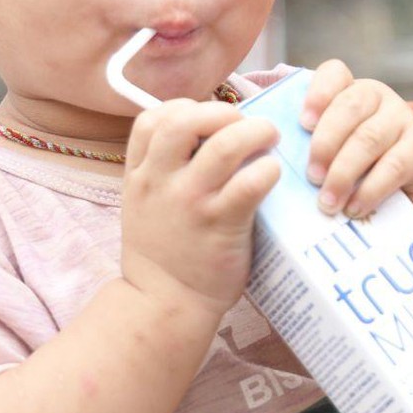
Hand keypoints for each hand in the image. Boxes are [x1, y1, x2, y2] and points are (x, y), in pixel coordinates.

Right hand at [120, 99, 280, 312]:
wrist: (163, 304)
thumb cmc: (163, 252)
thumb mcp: (144, 204)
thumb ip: (162, 169)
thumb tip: (207, 134)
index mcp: (139, 175)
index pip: (151, 119)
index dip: (183, 108)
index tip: (206, 119)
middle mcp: (161, 182)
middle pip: (184, 120)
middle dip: (221, 111)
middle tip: (243, 125)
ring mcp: (191, 202)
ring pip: (224, 145)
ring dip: (255, 132)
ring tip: (270, 138)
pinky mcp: (222, 224)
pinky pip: (250, 183)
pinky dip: (268, 170)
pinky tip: (273, 174)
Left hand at [300, 61, 412, 226]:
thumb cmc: (365, 167)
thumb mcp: (341, 149)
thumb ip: (316, 145)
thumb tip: (278, 162)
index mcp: (352, 90)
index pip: (335, 73)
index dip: (317, 94)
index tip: (303, 124)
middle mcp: (379, 97)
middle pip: (349, 107)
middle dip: (325, 143)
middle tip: (311, 177)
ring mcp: (403, 120)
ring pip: (368, 139)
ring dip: (342, 173)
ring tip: (327, 202)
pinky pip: (393, 167)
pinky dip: (369, 190)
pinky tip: (354, 209)